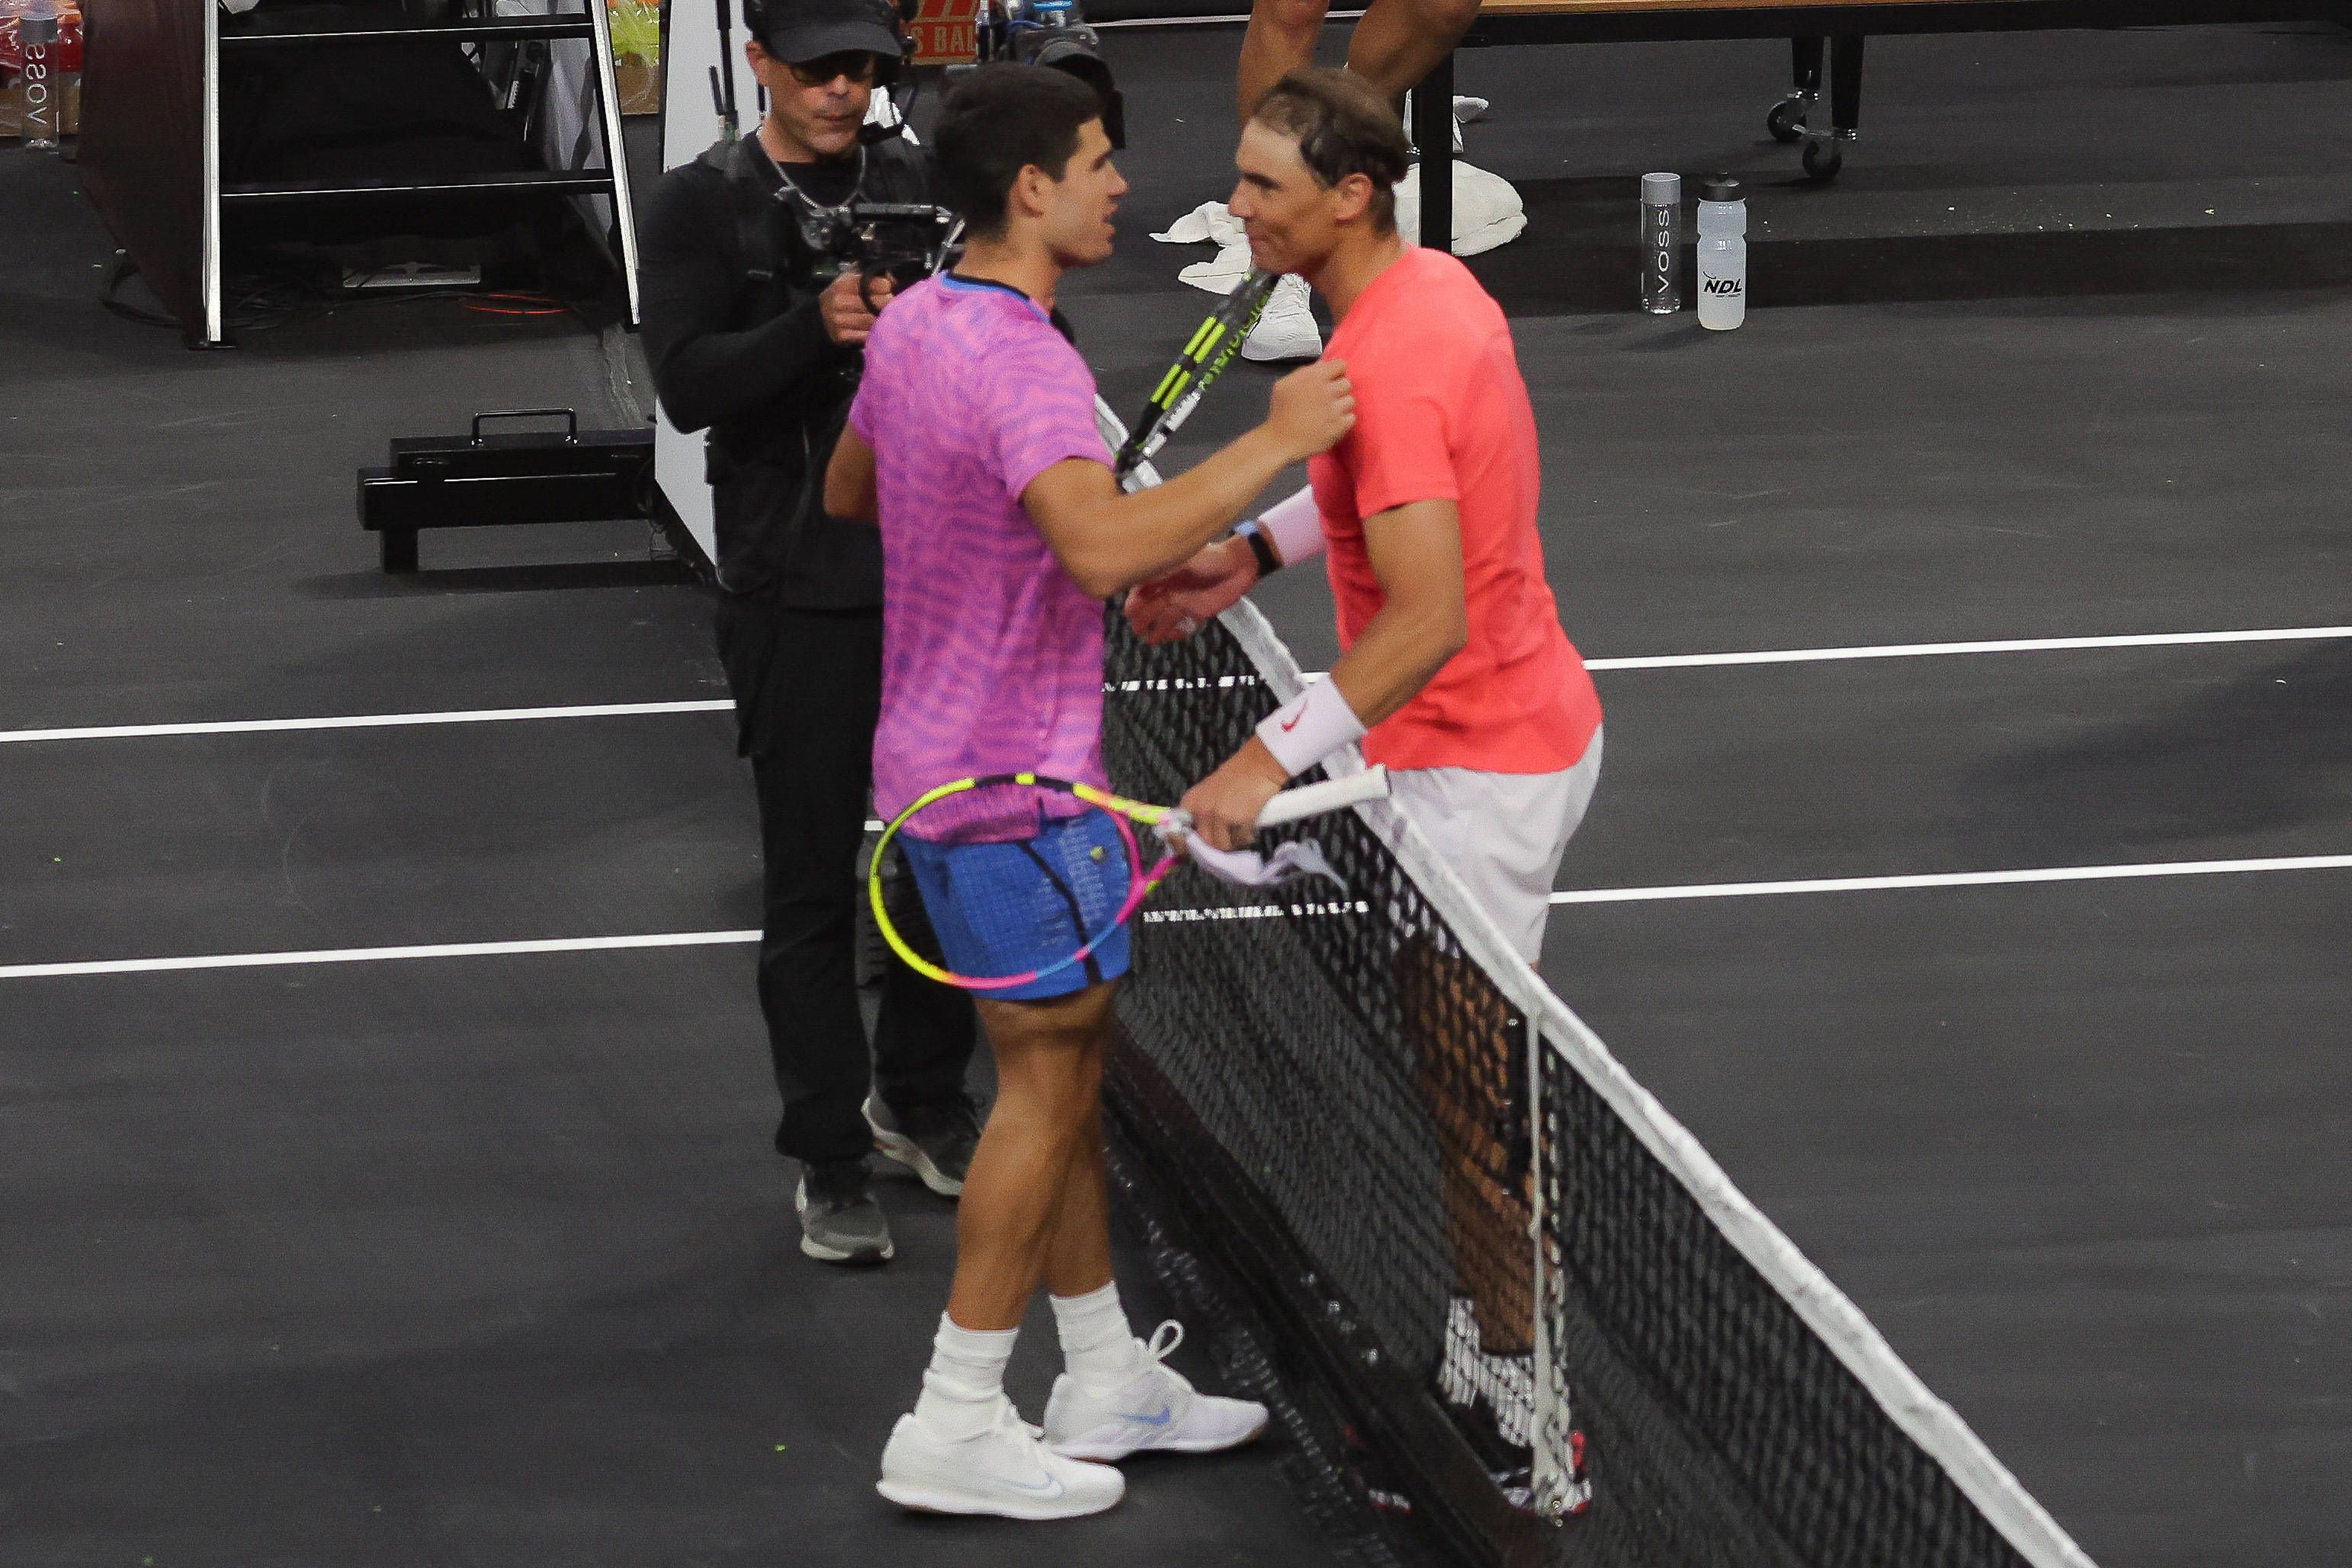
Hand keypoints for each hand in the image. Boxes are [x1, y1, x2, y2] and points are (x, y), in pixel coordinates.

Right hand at [820, 271, 889, 344]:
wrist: (821, 317)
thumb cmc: (843, 295)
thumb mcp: (852, 279)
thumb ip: (871, 275)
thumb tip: (893, 279)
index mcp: (843, 284)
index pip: (872, 284)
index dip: (885, 286)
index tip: (888, 289)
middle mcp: (839, 301)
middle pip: (874, 303)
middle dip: (886, 303)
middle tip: (890, 304)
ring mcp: (839, 319)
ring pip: (872, 321)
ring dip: (882, 319)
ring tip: (885, 316)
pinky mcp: (841, 335)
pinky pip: (866, 335)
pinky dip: (874, 332)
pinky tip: (876, 328)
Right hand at [1126, 537, 1256, 643]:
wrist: (1239, 566)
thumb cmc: (1211, 558)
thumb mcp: (1184, 559)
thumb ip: (1162, 571)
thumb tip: (1138, 584)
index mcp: (1163, 574)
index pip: (1141, 589)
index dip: (1134, 600)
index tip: (1130, 611)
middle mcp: (1169, 589)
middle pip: (1150, 606)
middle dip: (1142, 618)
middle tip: (1138, 629)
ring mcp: (1182, 602)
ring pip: (1163, 618)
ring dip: (1156, 629)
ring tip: (1152, 640)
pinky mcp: (1196, 612)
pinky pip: (1181, 625)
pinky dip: (1176, 632)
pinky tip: (1176, 635)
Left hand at [1179, 739, 1289, 852]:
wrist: (1257, 765)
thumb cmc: (1235, 778)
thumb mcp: (1208, 793)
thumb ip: (1199, 814)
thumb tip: (1197, 840)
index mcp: (1190, 803)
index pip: (1177, 833)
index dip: (1182, 847)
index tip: (1189, 853)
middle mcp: (1200, 811)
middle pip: (1203, 845)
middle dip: (1216, 845)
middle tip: (1227, 839)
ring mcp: (1218, 816)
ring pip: (1222, 846)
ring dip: (1234, 842)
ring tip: (1241, 829)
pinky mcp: (1237, 820)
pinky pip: (1240, 840)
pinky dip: (1246, 837)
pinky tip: (1250, 825)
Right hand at [1263, 359, 1353, 462]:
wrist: (1279, 441)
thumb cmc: (1280, 414)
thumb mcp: (1285, 384)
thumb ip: (1304, 372)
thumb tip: (1321, 366)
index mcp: (1314, 377)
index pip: (1340, 365)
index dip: (1336, 372)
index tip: (1332, 379)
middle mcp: (1327, 391)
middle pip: (1347, 383)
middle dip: (1338, 390)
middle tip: (1327, 399)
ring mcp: (1334, 409)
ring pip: (1351, 401)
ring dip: (1341, 406)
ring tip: (1328, 413)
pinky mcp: (1339, 426)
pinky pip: (1351, 418)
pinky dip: (1344, 421)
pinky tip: (1331, 423)